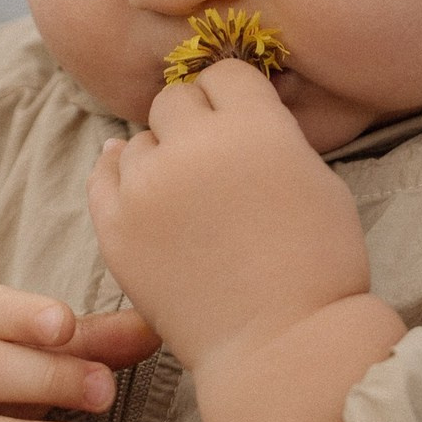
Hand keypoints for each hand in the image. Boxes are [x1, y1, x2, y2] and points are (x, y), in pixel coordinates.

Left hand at [87, 60, 371, 372]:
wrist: (283, 348)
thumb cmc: (318, 265)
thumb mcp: (319, 178)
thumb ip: (271, 134)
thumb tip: (233, 110)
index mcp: (254, 127)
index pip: (225, 74)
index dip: (235, 97)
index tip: (241, 120)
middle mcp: (193, 146)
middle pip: (174, 100)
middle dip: (194, 121)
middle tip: (213, 160)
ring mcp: (147, 188)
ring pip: (138, 141)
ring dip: (160, 157)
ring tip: (187, 198)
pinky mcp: (116, 228)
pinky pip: (102, 177)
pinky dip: (120, 176)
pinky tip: (138, 184)